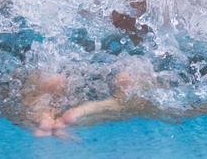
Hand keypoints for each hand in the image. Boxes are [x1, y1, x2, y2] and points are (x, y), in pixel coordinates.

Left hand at [19, 71, 148, 135]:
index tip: (66, 118)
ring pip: (85, 122)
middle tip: (48, 127)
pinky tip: (64, 123)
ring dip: (67, 125)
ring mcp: (109, 116)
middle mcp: (110, 114)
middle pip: (85, 120)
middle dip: (67, 123)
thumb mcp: (142, 79)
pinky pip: (89, 120)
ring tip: (49, 128)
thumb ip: (130, 80)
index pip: (95, 109)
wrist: (158, 100)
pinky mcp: (108, 114)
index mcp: (116, 105)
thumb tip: (121, 79)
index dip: (80, 113)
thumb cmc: (149, 87)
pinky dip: (76, 122)